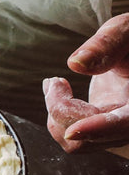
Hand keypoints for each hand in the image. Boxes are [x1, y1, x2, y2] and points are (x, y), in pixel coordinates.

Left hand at [43, 13, 128, 152]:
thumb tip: (76, 64)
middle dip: (62, 109)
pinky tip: (59, 94)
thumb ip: (107, 44)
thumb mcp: (127, 31)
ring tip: (55, 84)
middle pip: (90, 136)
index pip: (125, 124)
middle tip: (54, 81)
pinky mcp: (102, 133)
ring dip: (56, 116)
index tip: (73, 130)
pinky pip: (73, 139)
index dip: (98, 128)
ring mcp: (117, 133)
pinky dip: (58, 119)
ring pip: (77, 143)